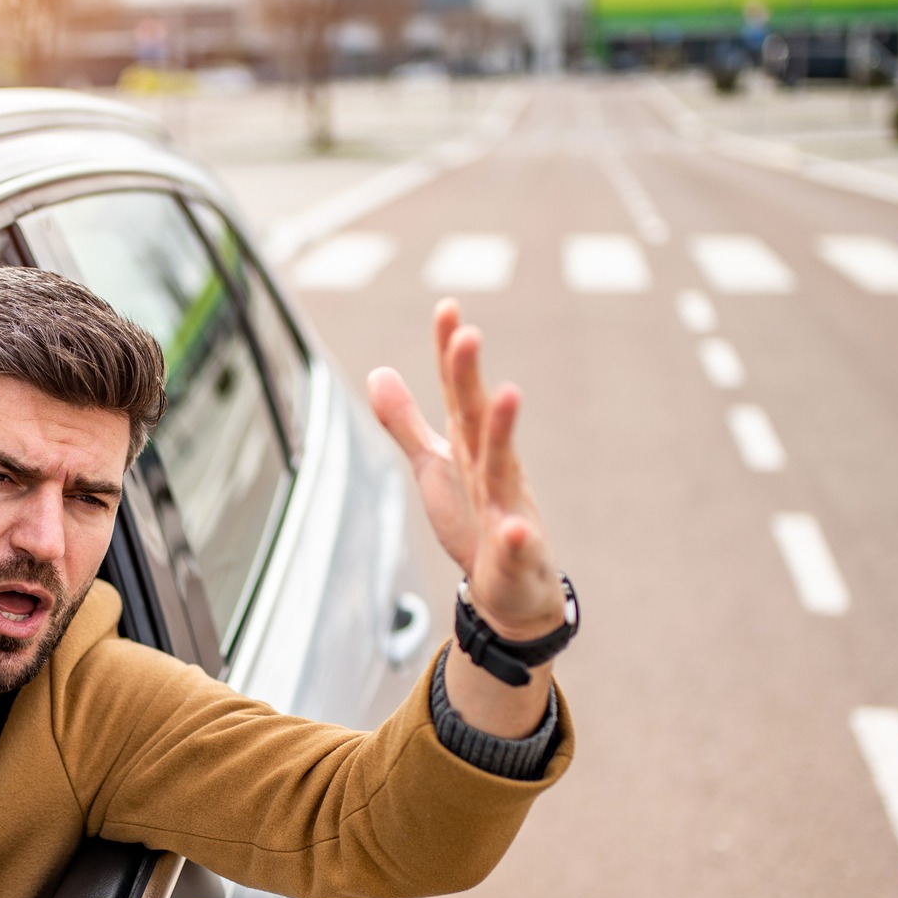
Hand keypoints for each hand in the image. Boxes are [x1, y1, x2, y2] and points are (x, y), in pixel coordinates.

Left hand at [368, 299, 564, 639]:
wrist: (509, 590)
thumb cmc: (474, 521)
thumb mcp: (433, 467)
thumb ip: (405, 423)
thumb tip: (377, 372)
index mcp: (471, 448)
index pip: (458, 395)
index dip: (450, 354)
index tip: (447, 307)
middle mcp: (495, 469)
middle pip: (478, 420)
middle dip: (471, 379)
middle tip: (468, 335)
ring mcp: (510, 509)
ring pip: (505, 470)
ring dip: (503, 433)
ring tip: (507, 394)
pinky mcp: (519, 554)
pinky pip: (518, 547)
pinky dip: (518, 539)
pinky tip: (516, 530)